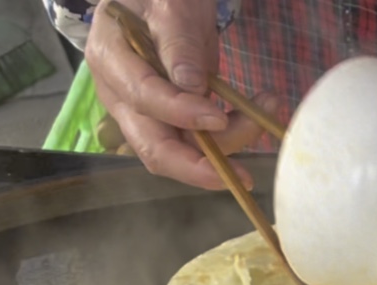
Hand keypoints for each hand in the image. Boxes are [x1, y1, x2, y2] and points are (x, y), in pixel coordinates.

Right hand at [86, 0, 269, 188]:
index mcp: (110, 59)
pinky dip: (229, 135)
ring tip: (266, 106)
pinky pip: (196, 141)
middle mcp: (120, 95)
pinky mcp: (169, 118)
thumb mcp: (168, 4)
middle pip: (153, 147)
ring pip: (181, 151)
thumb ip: (176, 43)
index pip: (142, 98)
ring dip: (228, 142)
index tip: (218, 118)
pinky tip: (255, 114)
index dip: (180, 114)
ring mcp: (143, 111)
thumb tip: (191, 88)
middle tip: (244, 175)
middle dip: (200, 167)